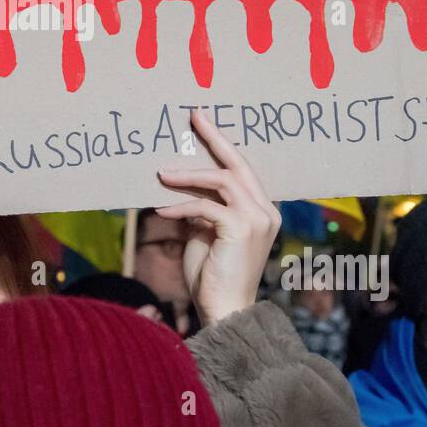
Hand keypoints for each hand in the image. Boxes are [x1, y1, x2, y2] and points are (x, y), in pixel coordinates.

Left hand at [154, 109, 280, 326]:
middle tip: (194, 117)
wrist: (224, 309)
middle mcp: (265, 211)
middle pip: (238, 164)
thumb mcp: (204, 233)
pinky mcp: (241, 228)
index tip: (202, 123)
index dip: (222, 145)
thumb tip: (179, 184)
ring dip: (188, 175)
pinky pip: (205, 206)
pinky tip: (161, 209)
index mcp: (261, 211)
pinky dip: (181, 205)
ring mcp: (257, 219)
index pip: (241, 170)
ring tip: (161, 174)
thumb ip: (200, 209)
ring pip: (222, 180)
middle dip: (215, 138)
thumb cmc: (212, 274)